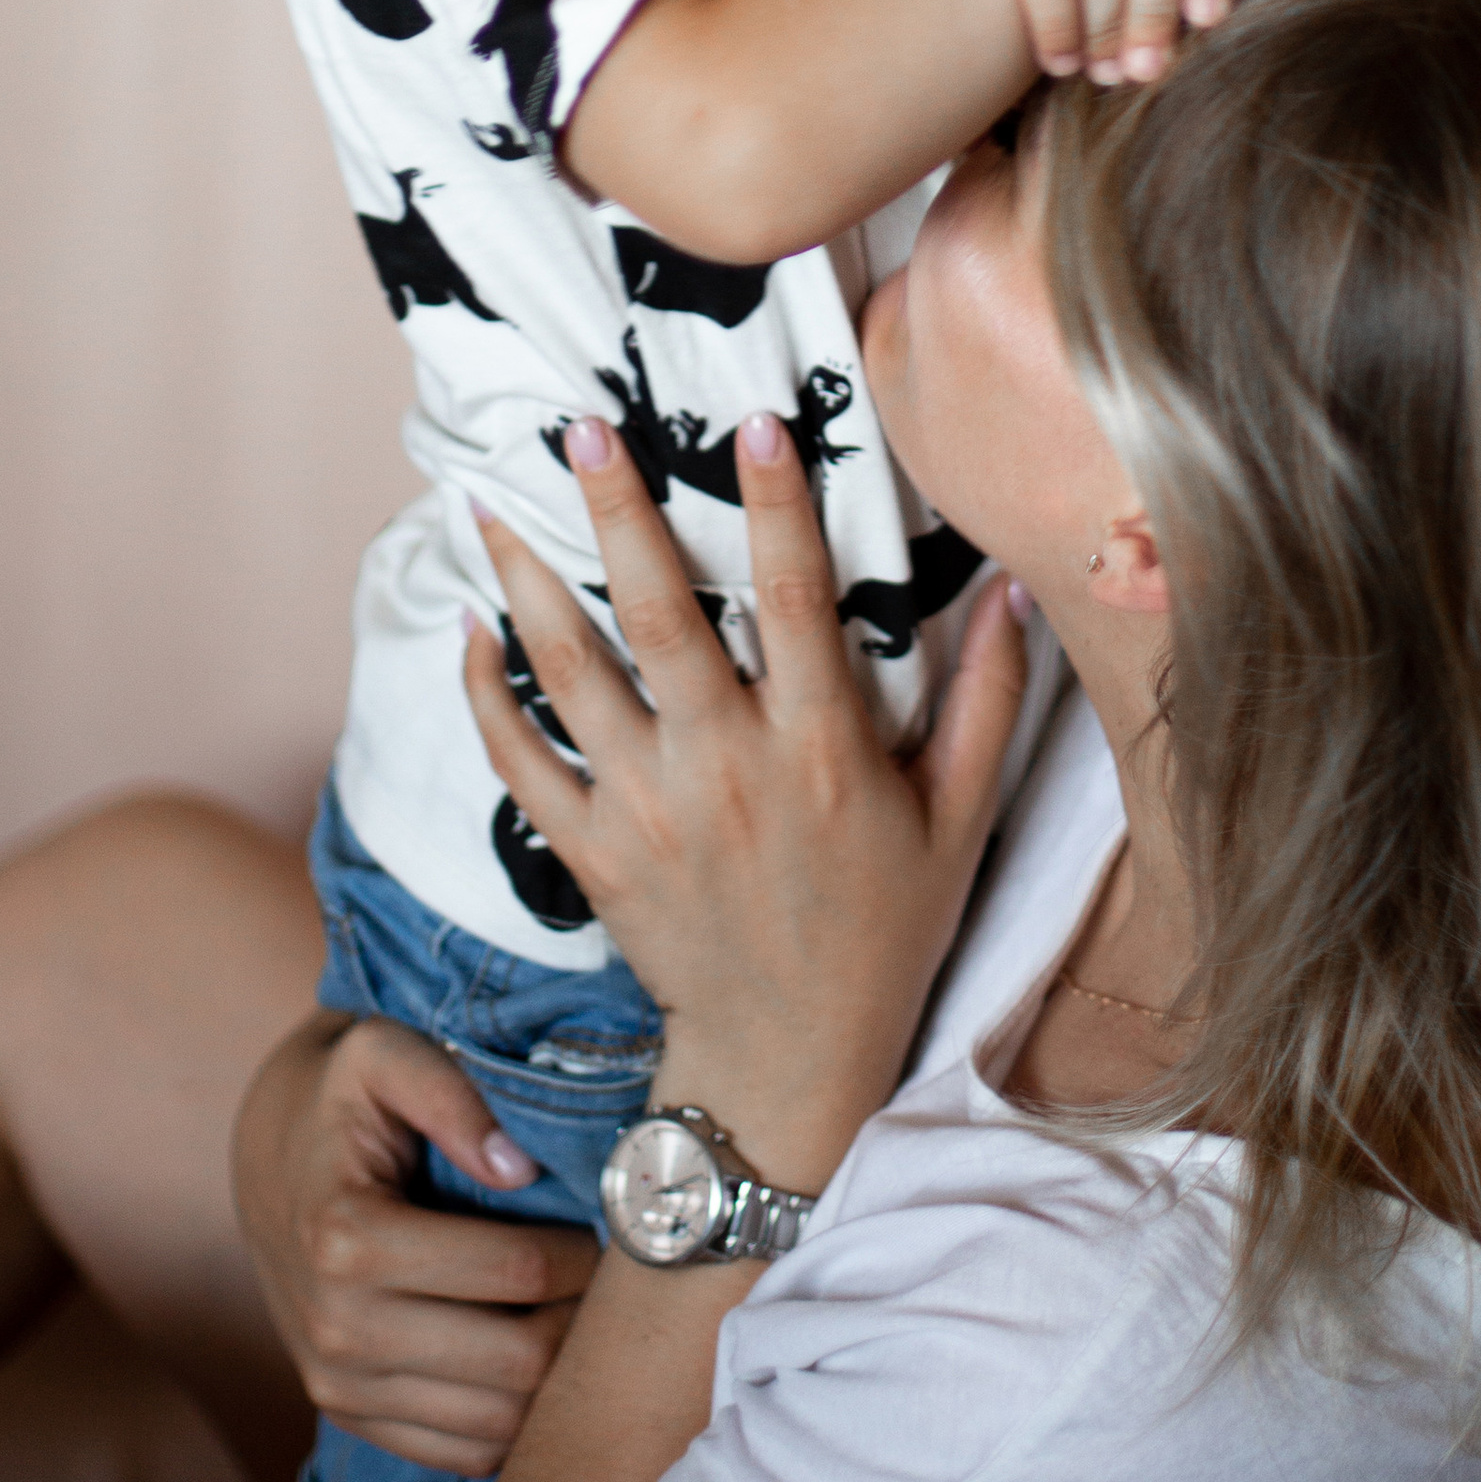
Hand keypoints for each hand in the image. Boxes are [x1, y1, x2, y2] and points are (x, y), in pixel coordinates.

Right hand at [232, 1009, 597, 1474]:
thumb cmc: (347, 1100)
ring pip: (499, 1424)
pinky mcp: (353, 1419)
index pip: (518, 1273)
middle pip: (518, 1362)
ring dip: (561, 1381)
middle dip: (585, 1323)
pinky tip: (542, 1363)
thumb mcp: (386, 1054)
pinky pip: (464, 1454)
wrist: (273, 1163)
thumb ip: (450, 1093)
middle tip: (616, 1283)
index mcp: (347, 1239)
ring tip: (584, 1318)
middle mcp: (337, 1330)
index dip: (587, 1253)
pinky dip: (520, 1423)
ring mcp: (340, 1388)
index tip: (613, 1225)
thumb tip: (517, 1167)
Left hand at [463, 417, 1030, 1194]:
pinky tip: (470, 632)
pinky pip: (522, 763)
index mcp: (822, 749)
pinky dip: (488, 696)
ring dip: (523, 583)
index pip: (793, 599)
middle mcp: (726, 768)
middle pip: (660, 614)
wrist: (789, 1060)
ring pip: (571, 674)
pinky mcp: (592, 855)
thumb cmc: (885, 929)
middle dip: (616, 511)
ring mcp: (648, 811)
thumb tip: (1010, 589)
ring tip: (485, 506)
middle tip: (579, 429)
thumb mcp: (958, 818)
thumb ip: (986, 700)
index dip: (774, 504)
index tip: (750, 421)